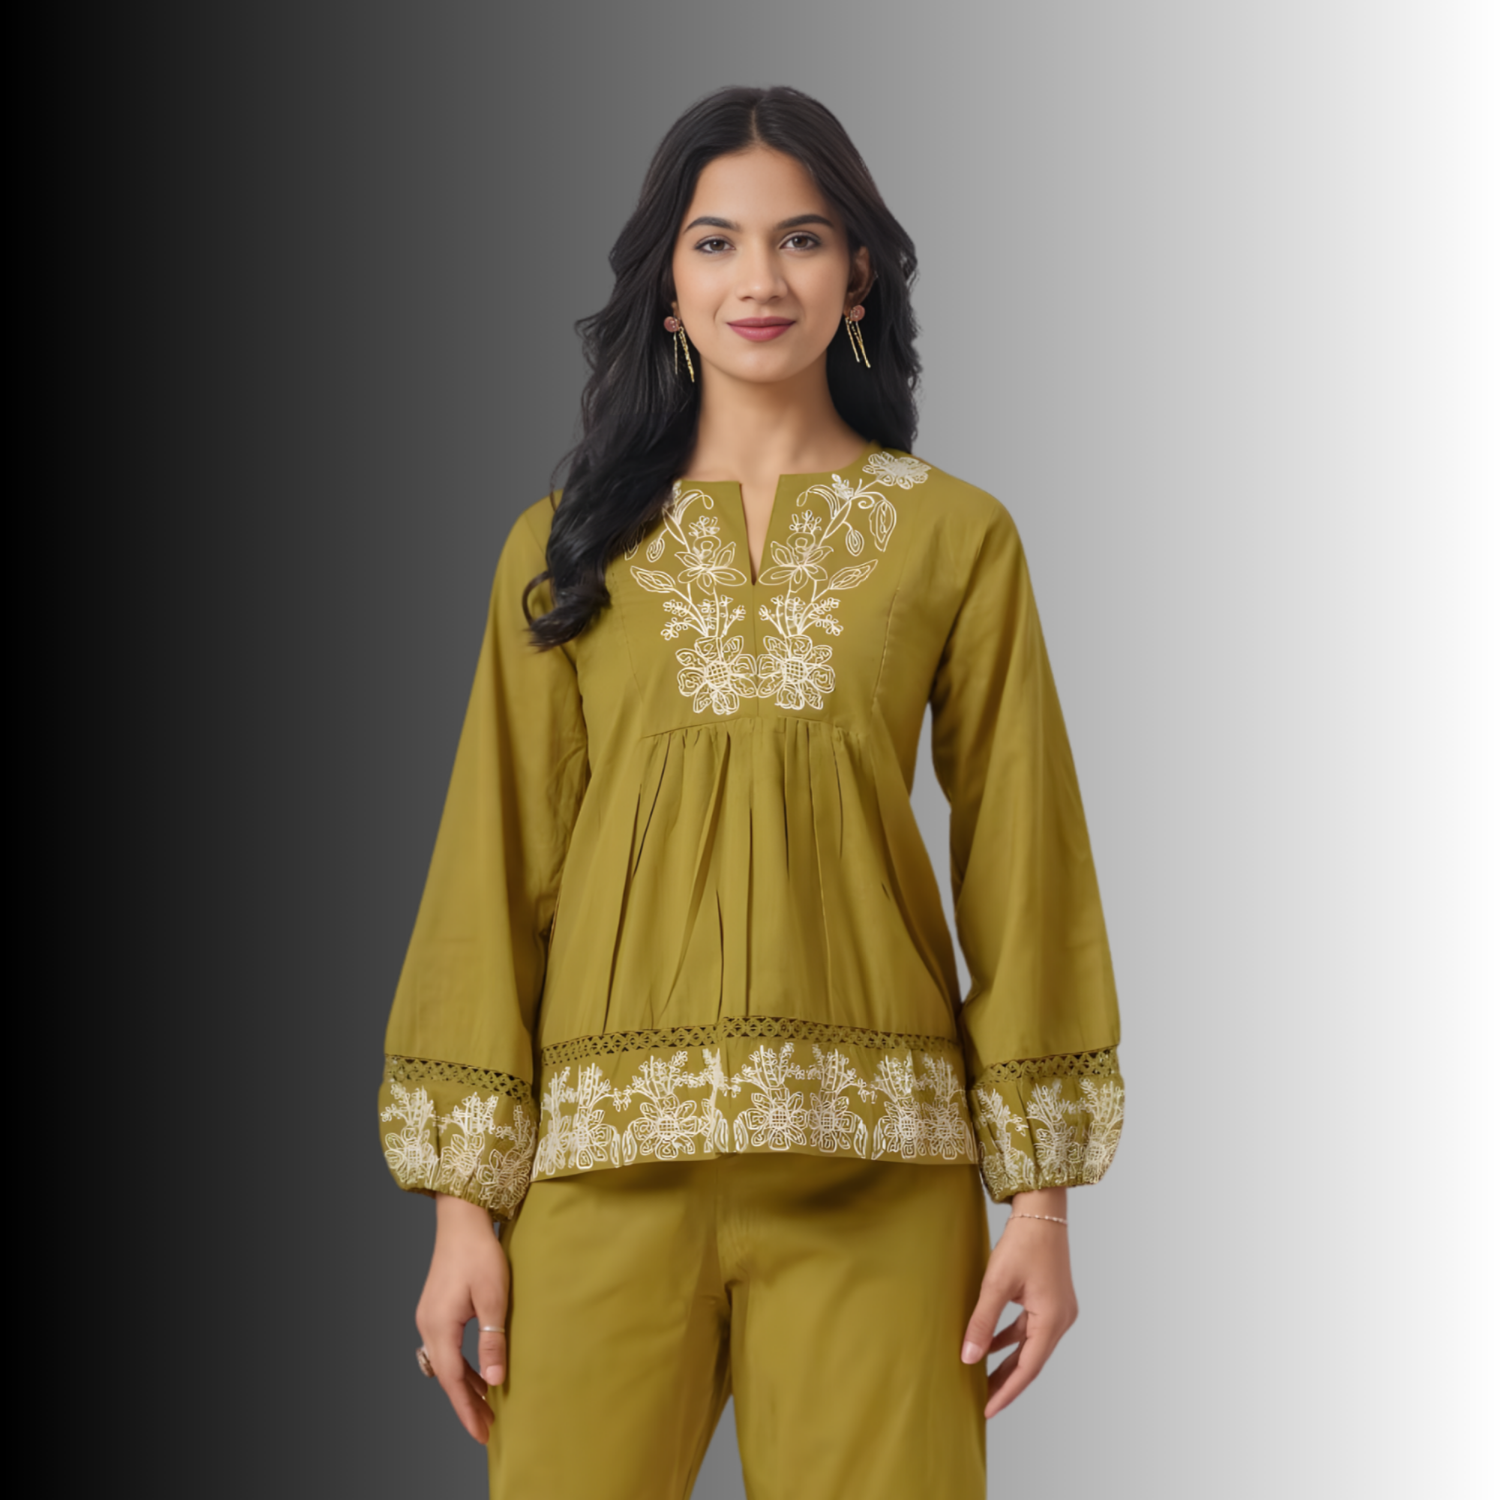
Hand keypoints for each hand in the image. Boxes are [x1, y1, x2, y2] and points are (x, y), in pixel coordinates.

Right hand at [415, 1193, 510, 1443]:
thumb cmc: (480, 1254)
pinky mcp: (434, 1309)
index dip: (468, 1410)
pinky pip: (446, 1348)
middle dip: (466, 1403)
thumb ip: (493, 1342)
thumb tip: (495, 1382)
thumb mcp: (493, 1299)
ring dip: (465, 1384)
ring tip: (487, 1405)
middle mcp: (427, 1326)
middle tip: (488, 1428)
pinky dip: (461, 1365)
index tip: (482, 1433)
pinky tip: (478, 1372)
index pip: (454, 1381)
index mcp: (440, 1327)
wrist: (461, 1220)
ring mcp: (428, 1317)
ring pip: (446, 1364)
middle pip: (447, 1377)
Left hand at [960, 1189, 1077, 1417]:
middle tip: (983, 1401)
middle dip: (1007, 1381)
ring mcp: (1059, 1310)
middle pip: (1031, 1361)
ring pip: (1031, 1346)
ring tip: (984, 1378)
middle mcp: (1061, 1319)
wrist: (1042, 1210)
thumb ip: (982, 1322)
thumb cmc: (1023, 1242)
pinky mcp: (1052, 1300)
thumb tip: (968, 1357)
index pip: (1028, 1369)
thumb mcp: (997, 1283)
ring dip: (1008, 1361)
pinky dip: (1012, 1339)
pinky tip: (992, 1345)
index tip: (988, 1410)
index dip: (1006, 1391)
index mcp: (1053, 1320)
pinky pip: (1031, 1329)